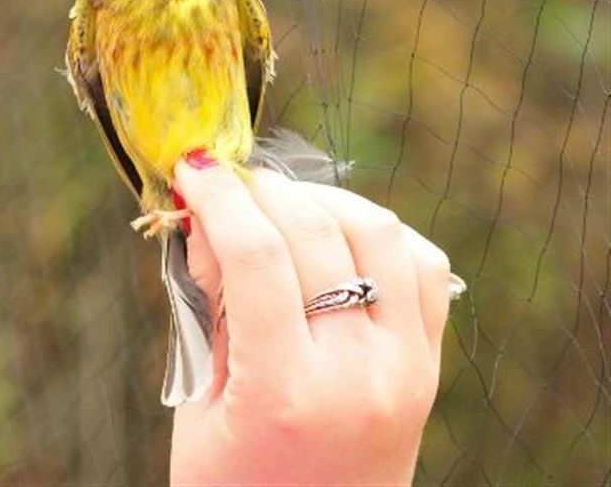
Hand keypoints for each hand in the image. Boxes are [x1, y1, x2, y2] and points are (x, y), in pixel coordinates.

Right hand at [169, 158, 453, 485]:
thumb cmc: (235, 486)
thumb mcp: (200, 405)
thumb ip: (210, 310)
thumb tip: (209, 221)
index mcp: (286, 392)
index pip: (255, 255)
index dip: (218, 196)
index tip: (193, 167)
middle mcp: (357, 374)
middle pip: (314, 232)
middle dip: (260, 189)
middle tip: (224, 183)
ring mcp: (405, 368)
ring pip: (378, 231)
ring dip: (322, 201)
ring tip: (278, 208)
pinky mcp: (427, 367)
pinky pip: (423, 266)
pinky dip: (378, 234)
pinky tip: (336, 238)